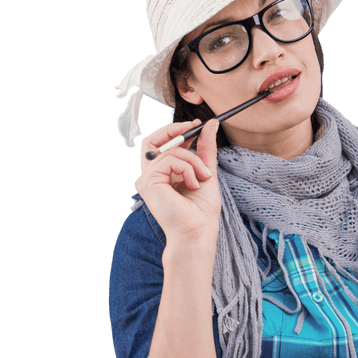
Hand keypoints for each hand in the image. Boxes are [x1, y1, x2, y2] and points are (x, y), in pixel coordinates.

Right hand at [134, 119, 221, 245]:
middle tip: (194, 127)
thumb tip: (211, 124)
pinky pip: (169, 160)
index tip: (198, 125)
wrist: (198, 233)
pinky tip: (193, 184)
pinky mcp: (148, 183)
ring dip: (193, 160)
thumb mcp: (206, 172)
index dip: (177, 131)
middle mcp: (150, 177)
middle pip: (151, 140)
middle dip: (174, 130)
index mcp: (161, 175)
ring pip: (168, 151)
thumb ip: (205, 148)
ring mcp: (146, 180)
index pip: (161, 144)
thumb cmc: (201, 212)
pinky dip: (187, 168)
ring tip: (203, 177)